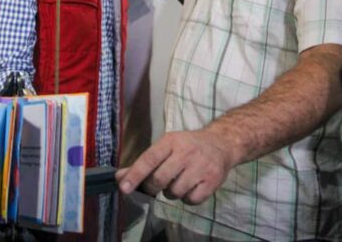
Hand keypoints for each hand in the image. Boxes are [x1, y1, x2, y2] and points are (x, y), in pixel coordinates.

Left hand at [116, 128, 236, 204]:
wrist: (221, 143)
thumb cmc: (187, 146)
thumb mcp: (166, 146)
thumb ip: (143, 163)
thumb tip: (119, 177)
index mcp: (171, 141)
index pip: (149, 159)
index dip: (135, 174)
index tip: (123, 187)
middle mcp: (186, 152)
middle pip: (159, 179)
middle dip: (153, 187)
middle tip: (156, 184)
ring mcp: (201, 167)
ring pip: (174, 192)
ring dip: (171, 192)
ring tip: (178, 181)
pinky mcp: (212, 181)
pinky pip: (191, 200)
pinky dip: (187, 198)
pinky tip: (191, 187)